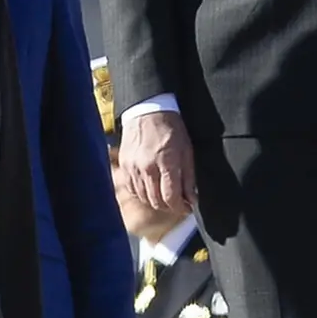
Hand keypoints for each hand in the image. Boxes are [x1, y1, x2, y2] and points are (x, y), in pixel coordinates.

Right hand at [115, 109, 195, 231]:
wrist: (147, 110)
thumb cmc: (170, 127)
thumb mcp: (186, 150)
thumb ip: (189, 177)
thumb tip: (191, 199)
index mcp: (166, 162)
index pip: (171, 197)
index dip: (181, 208)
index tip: (187, 208)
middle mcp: (147, 167)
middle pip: (157, 201)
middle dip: (169, 207)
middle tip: (178, 203)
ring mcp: (133, 167)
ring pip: (144, 198)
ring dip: (156, 201)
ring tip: (165, 195)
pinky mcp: (125, 166)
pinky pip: (133, 189)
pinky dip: (143, 194)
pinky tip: (151, 188)